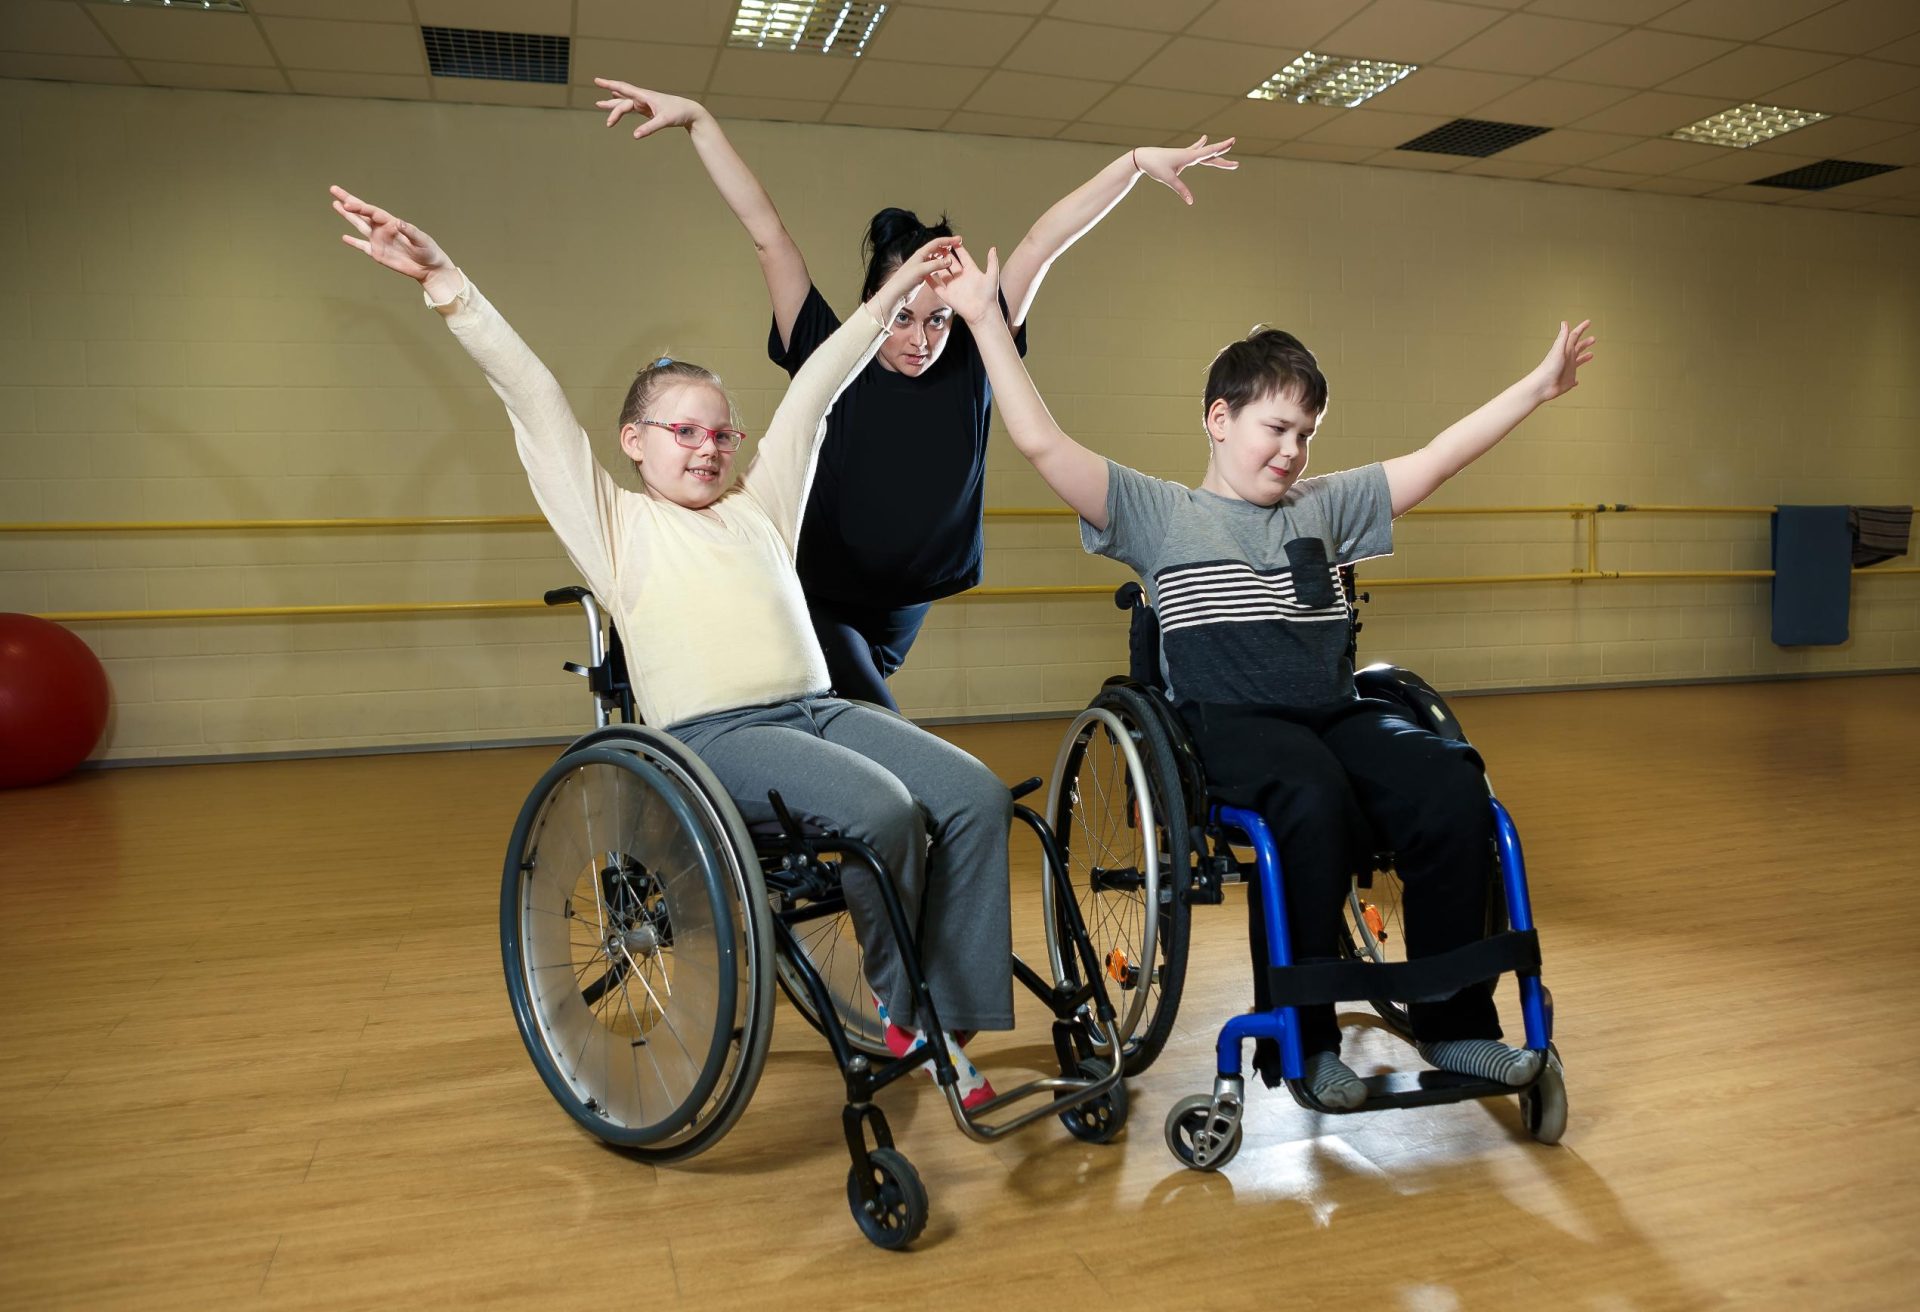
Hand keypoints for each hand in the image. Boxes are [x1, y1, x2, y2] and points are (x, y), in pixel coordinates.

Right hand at [331, 185, 449, 283]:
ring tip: (335, 204)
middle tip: (334, 189)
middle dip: (348, 201)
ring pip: (359, 225)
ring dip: (347, 216)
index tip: (347, 204)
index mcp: (392, 223)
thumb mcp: (422, 241)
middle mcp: (382, 229)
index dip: (359, 207)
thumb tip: (398, 223)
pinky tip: (344, 237)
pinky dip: (353, 242)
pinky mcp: (377, 254)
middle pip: (362, 212)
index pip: (372, 212)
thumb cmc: (429, 251)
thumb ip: (410, 232)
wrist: (429, 268)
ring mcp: (378, 240)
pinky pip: (362, 246)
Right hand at [593, 79, 704, 139]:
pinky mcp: (647, 109)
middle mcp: (642, 98)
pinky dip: (622, 106)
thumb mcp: (664, 121)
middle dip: (611, 106)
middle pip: (622, 101)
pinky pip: (631, 107)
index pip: (623, 88)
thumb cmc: (678, 113)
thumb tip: (635, 136)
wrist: (689, 112)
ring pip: (625, 103)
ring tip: (599, 104)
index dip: (609, 84)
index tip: (596, 80)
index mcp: (645, 96)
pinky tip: (616, 100)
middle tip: (598, 106)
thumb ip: (649, 128)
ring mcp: (644, 103)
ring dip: (612, 104)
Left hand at [870, 235, 961, 315]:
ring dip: (945, 255)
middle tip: (958, 245)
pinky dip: (941, 265)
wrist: (897, 293)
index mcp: (920, 253)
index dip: (948, 240)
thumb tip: (950, 260)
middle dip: (948, 246)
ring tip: (954, 256)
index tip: (959, 240)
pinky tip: (946, 268)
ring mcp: (922, 266)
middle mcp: (921, 258)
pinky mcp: (922, 274)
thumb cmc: (905, 280)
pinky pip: (934, 266)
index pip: (937, 243)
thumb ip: (936, 265)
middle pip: (937, 248)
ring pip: (936, 257)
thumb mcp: (922, 271)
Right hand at [932, 244, 999, 325]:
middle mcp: (960, 277)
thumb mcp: (992, 276)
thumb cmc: (989, 296)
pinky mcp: (946, 295)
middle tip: (938, 244)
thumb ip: (992, 262)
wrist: (982, 313)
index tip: (953, 239)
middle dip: (944, 253)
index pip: (963, 256)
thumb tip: (993, 248)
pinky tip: (923, 272)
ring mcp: (952, 286)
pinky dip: (929, 279)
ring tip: (928, 255)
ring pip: (941, 272)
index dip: (958, 248)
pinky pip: (936, 286)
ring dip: (935, 264)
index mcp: (971, 271)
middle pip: (950, 262)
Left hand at [1131, 135, 1237, 204]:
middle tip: (1236, 164)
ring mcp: (1185, 154)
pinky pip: (1195, 150)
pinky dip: (1201, 145)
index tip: (1232, 141)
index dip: (1221, 147)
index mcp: (1188, 156)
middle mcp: (1189, 153)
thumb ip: (1181, 190)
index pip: (1208, 152)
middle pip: (1210, 155)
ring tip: (1228, 146)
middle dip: (1223, 158)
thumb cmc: (1154, 166)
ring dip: (1216, 152)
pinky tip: (1204, 138)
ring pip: (1204, 153)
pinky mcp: (1180, 155)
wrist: (1142, 157)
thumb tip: (1191, 202)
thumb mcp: (1168, 179)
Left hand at [1529, 319, 1596, 401]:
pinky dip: (1576, 380)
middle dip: (1585, 343)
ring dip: (1584, 357)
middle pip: (1578, 348)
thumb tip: (1564, 322)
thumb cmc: (1549, 367)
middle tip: (1593, 339)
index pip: (1575, 336)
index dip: (1581, 328)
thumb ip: (1563, 337)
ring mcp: (1568, 370)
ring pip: (1578, 362)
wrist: (1542, 386)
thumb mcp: (1558, 350)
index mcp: (1565, 350)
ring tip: (1592, 354)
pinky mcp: (1567, 381)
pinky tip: (1577, 381)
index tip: (1588, 322)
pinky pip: (1573, 380)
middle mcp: (1567, 358)